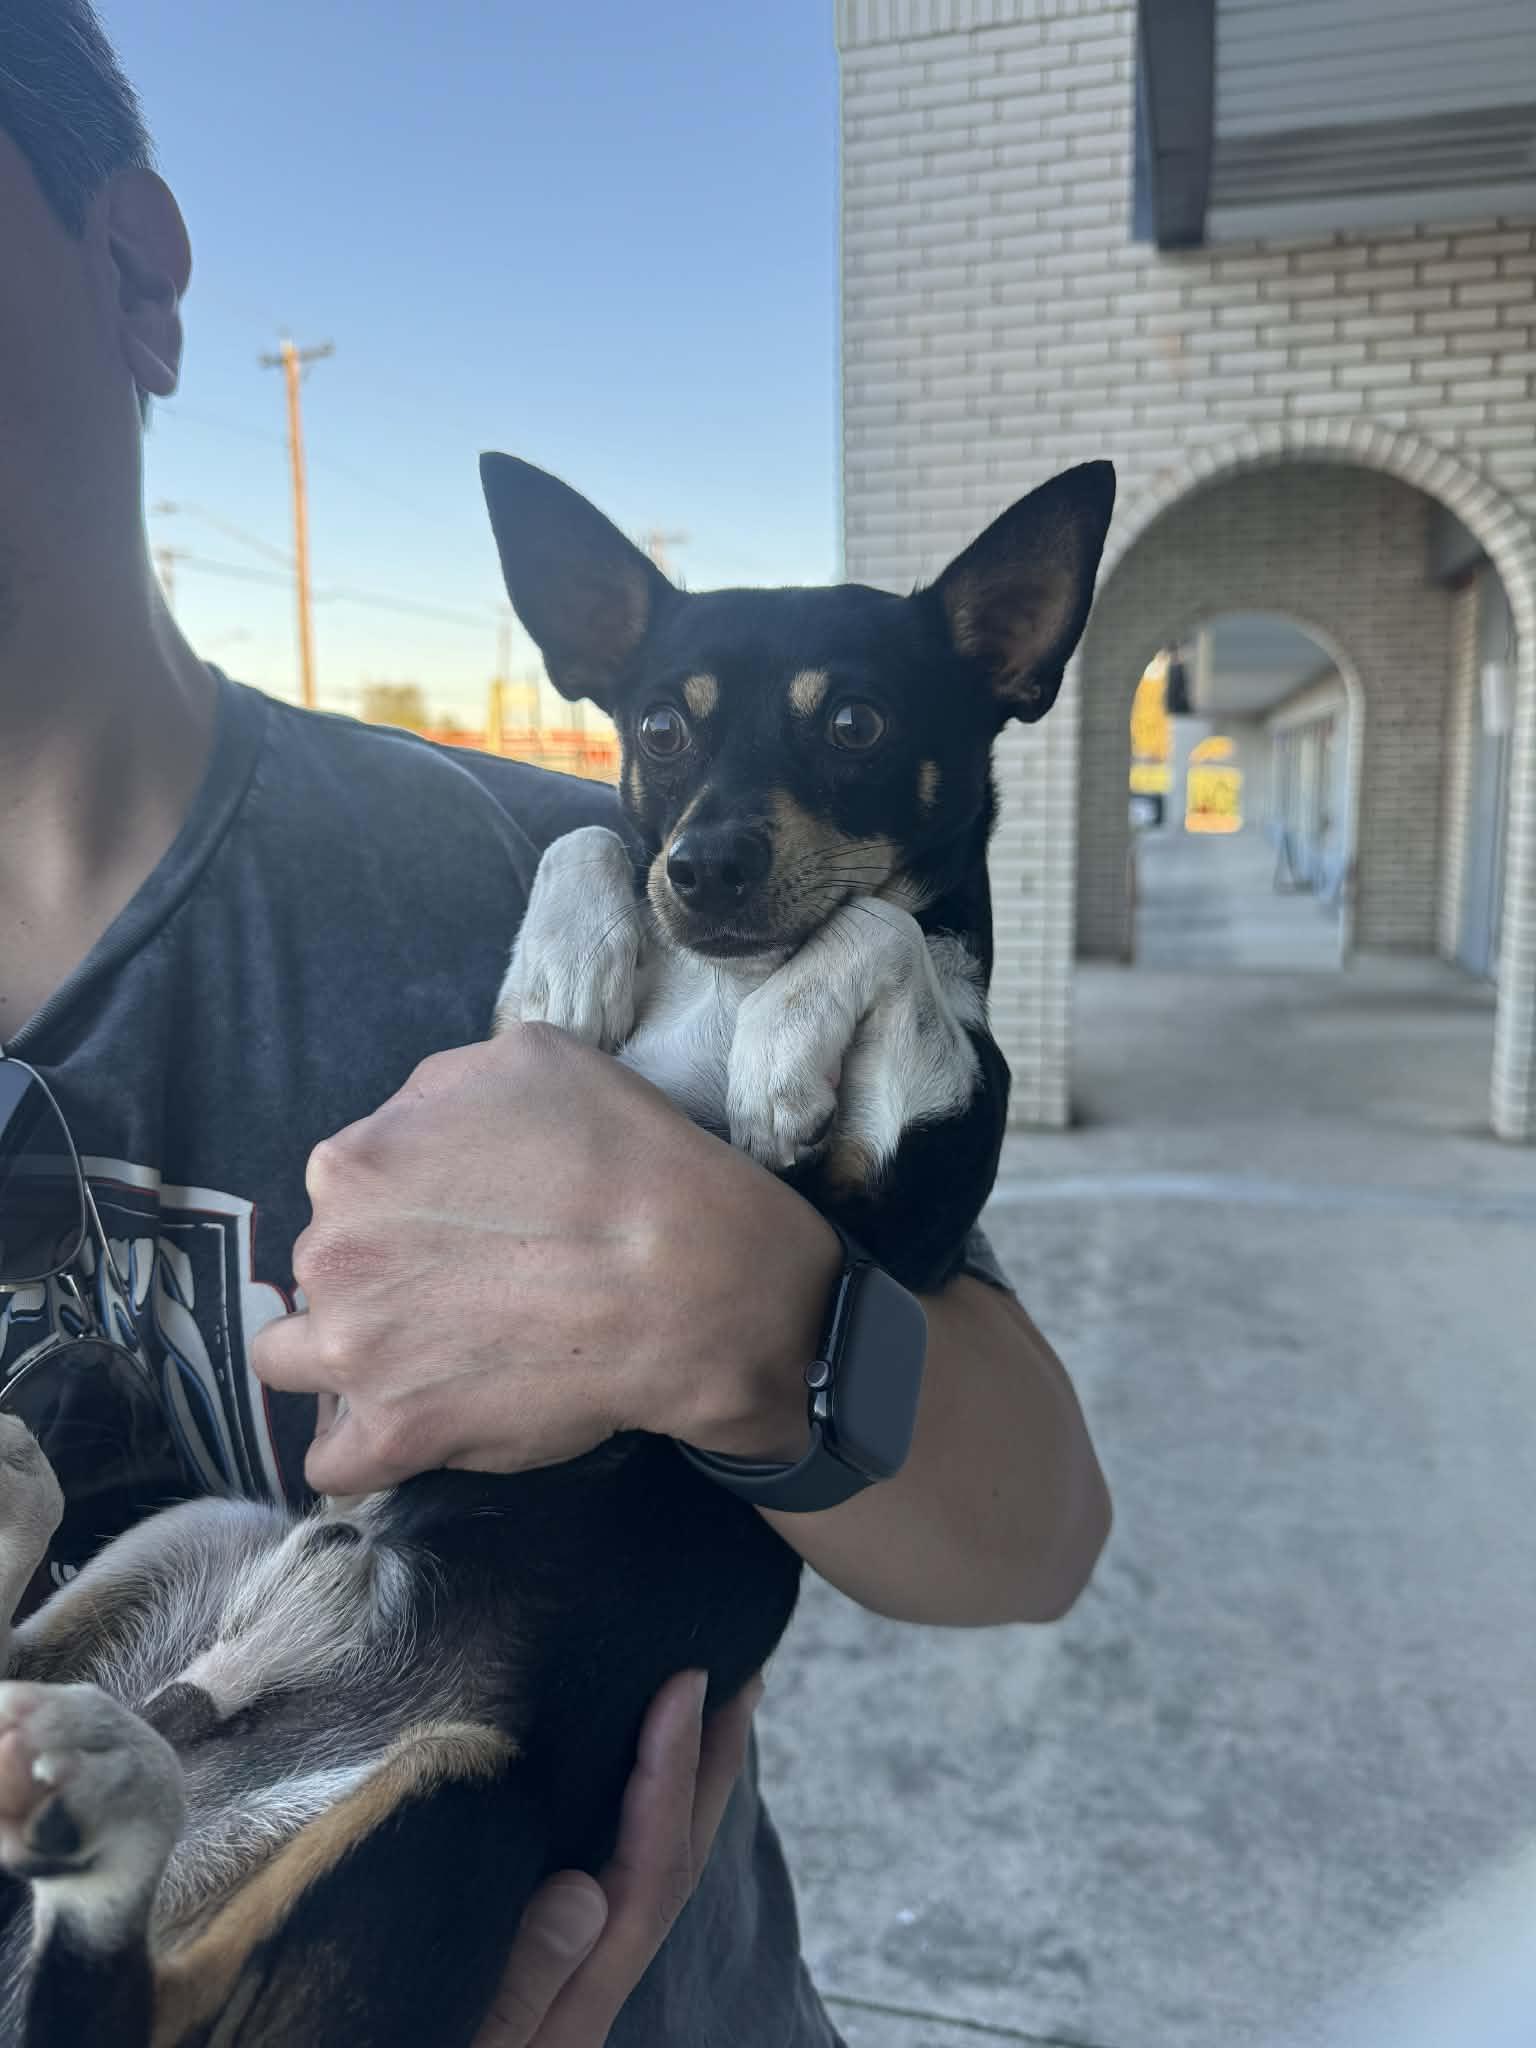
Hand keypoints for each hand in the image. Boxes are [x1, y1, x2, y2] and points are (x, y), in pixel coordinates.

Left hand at [251, 1029, 839, 1494]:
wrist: (694, 1278)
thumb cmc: (626, 1163)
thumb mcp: (528, 1059)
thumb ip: (439, 1090)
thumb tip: (412, 1123)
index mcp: (354, 1161)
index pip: (344, 1189)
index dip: (400, 1210)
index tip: (458, 1230)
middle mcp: (333, 1250)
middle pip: (321, 1268)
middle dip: (375, 1278)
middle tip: (463, 1290)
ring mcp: (354, 1348)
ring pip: (293, 1359)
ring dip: (342, 1360)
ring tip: (420, 1362)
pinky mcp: (394, 1434)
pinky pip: (332, 1465)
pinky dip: (362, 1454)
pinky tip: (409, 1433)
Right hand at [471, 1669, 761, 2047]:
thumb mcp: (459, 2047)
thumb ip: (517, 1988)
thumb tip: (585, 1889)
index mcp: (574, 2007)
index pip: (646, 1876)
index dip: (671, 1776)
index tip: (689, 1686)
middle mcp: (583, 1988)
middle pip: (669, 1866)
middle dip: (708, 1769)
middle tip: (741, 1673)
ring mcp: (561, 1982)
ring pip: (640, 1871)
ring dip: (675, 1786)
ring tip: (698, 1707)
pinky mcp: (532, 1973)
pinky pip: (599, 1883)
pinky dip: (622, 1822)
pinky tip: (614, 1782)